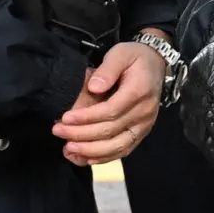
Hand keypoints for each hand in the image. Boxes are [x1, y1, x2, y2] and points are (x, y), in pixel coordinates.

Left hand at [52, 39, 165, 165]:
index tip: (65, 118)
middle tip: (57, 131)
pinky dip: (102, 158)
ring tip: (67, 149)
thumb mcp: (121, 53)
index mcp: (139, 91)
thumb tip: (93, 87)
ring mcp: (144, 126)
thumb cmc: (134, 58)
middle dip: (81, 134)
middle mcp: (144, 112)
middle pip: (110, 131)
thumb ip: (108, 69)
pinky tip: (83, 158)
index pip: (111, 111)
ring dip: (90, 151)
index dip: (86, 118)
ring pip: (117, 147)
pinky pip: (122, 151)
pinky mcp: (140, 134)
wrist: (156, 65)